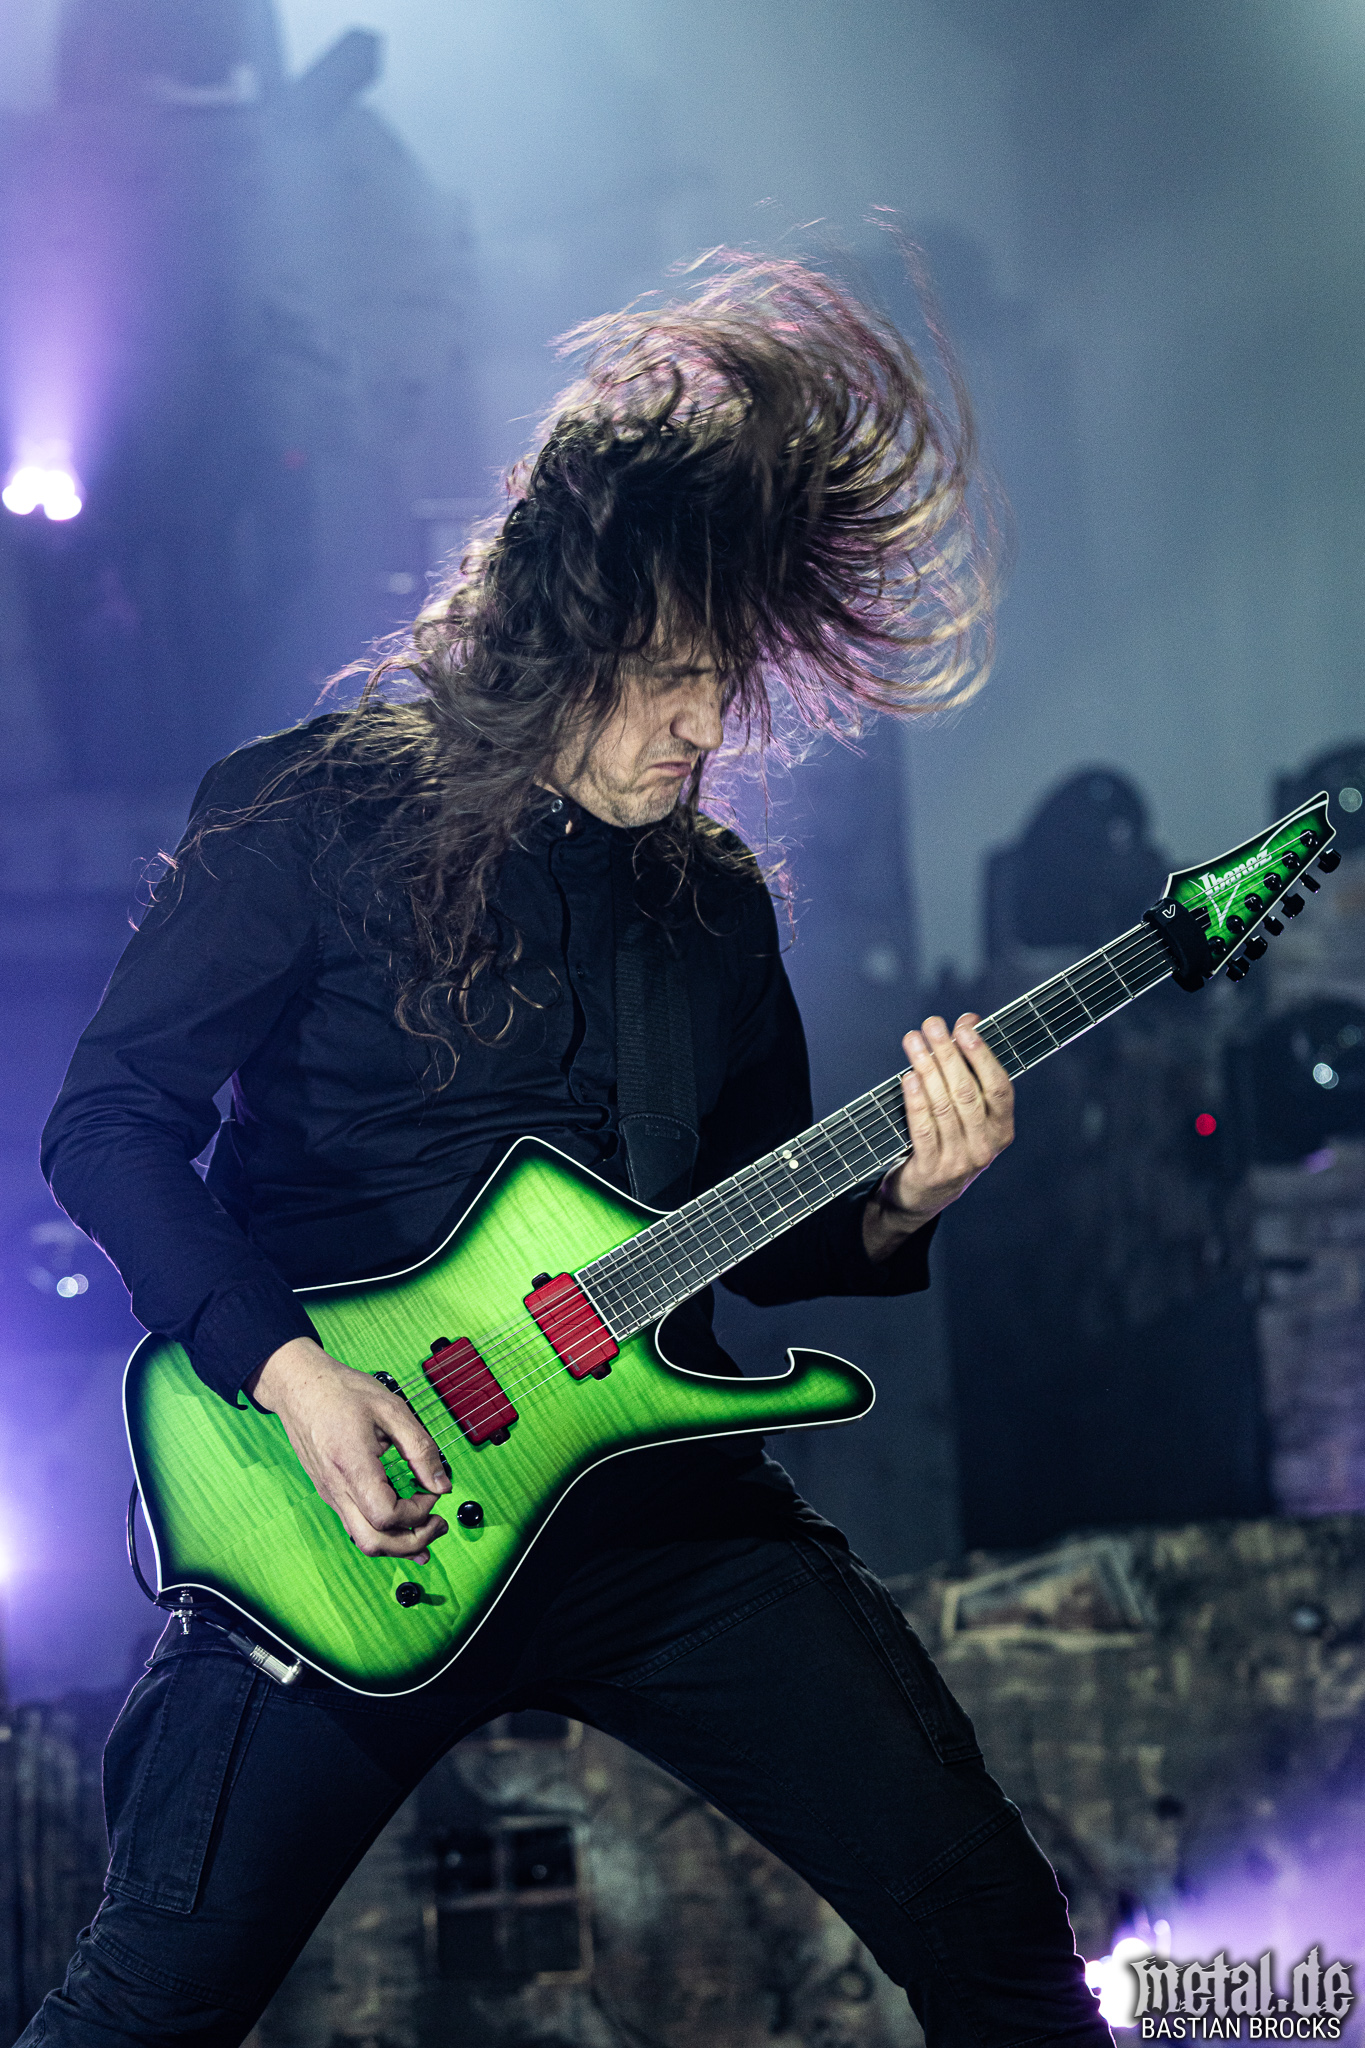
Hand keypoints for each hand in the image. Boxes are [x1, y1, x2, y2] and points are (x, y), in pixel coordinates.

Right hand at [246, 1337, 451, 1560]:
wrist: (300, 1387)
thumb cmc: (342, 1392)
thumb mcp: (392, 1409)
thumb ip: (420, 1448)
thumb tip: (442, 1483)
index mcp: (353, 1465)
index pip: (386, 1515)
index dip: (418, 1512)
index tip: (433, 1492)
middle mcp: (337, 1488)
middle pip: (373, 1542)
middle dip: (411, 1543)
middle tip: (438, 1526)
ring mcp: (330, 1494)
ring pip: (363, 1541)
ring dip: (398, 1544)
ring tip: (427, 1530)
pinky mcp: (330, 1493)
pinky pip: (355, 1526)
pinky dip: (382, 1533)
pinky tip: (401, 1525)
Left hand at [862, 1013, 1013, 1259]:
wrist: (925, 1195)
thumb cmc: (949, 1140)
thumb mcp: (967, 1110)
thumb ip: (970, 1067)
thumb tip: (970, 1018)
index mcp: (1002, 1130)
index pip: (999, 1087)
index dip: (982, 1054)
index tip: (964, 1026)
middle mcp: (986, 1146)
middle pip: (967, 1092)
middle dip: (947, 1053)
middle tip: (931, 1025)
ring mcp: (960, 1161)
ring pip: (943, 1106)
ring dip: (926, 1068)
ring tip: (913, 1041)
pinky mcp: (932, 1170)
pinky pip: (923, 1129)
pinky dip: (915, 1100)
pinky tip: (908, 1077)